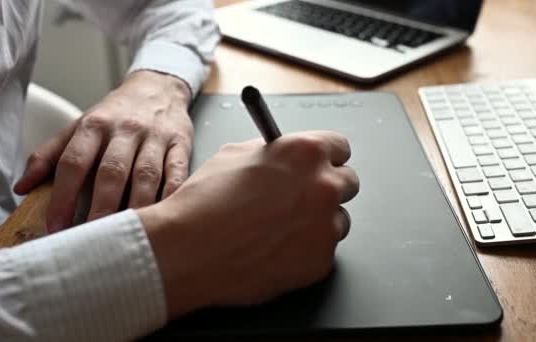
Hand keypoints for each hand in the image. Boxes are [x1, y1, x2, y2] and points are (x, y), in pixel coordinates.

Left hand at [14, 71, 192, 231]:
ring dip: (137, 206)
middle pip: (112, 171)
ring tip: (129, 232)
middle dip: (102, 206)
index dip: (63, 195)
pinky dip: (173, 194)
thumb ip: (49, 155)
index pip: (74, 162)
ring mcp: (155, 137)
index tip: (58, 225)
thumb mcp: (78, 126)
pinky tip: (165, 215)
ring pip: (147, 175)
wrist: (158, 88)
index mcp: (94, 125)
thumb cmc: (115, 115)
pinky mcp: (181, 144)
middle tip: (96, 236)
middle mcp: (126, 129)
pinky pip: (178, 172)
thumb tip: (22, 187)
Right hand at [137, 131, 359, 317]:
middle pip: (348, 182)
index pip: (340, 147)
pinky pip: (323, 251)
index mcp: (305, 153)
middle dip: (327, 188)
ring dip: (318, 223)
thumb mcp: (234, 156)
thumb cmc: (204, 203)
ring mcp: (325, 227)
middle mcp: (323, 186)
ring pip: (337, 220)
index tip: (321, 165)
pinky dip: (306, 251)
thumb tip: (283, 157)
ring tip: (279, 230)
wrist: (188, 251)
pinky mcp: (320, 262)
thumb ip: (272, 153)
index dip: (327, 156)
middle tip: (302, 199)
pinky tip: (275, 250)